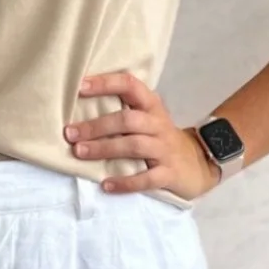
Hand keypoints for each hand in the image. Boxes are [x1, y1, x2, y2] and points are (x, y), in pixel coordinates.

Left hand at [64, 72, 219, 201]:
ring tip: (80, 153)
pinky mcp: (169, 174)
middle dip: (96, 126)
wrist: (198, 163)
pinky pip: (146, 179)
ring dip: (104, 149)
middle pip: (126, 120)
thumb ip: (123, 110)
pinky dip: (125, 182)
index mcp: (150, 105)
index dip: (105, 84)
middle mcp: (158, 123)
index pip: (129, 85)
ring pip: (133, 146)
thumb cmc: (160, 137)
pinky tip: (106, 184)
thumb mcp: (148, 117)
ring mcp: (165, 149)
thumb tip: (80, 107)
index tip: (79, 87)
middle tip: (70, 134)